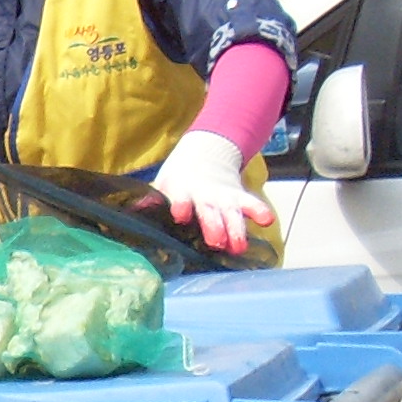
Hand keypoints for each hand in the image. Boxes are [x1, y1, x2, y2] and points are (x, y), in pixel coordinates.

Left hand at [147, 131, 276, 256]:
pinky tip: (267, 220)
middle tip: (216, 243)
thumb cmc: (178, 180)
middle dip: (214, 226)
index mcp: (181, 191)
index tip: (181, 215)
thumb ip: (152, 200)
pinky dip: (259, 211)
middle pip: (209, 212)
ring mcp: (224, 197)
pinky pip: (251, 204)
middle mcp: (204, 195)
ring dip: (236, 229)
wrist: (206, 155)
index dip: (181, 205)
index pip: (180, 198)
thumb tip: (134, 210)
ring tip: (240, 246)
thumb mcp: (162, 185)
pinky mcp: (240, 197)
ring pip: (232, 213)